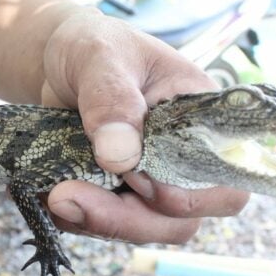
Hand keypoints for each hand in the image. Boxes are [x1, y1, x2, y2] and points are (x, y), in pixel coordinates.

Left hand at [42, 9, 249, 243]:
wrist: (56, 61)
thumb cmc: (93, 46)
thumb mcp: (101, 57)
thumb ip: (112, 99)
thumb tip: (120, 157)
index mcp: (203, 120)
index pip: (228, 179)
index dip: (188, 195)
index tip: (135, 177)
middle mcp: (186, 159)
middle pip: (185, 219)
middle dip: (130, 219)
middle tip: (69, 195)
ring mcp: (153, 182)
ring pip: (147, 229)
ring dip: (101, 223)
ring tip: (55, 196)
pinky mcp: (119, 196)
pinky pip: (108, 227)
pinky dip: (78, 220)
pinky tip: (48, 197)